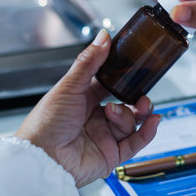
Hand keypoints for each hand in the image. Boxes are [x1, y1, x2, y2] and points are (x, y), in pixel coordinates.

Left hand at [16, 29, 160, 187]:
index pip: (108, 86)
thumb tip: (103, 36)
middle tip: (141, 94)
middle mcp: (95, 118)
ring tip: (123, 112)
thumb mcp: (69, 86)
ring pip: (131, 122)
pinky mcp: (111, 155)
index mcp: (83, 100)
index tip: (136, 69)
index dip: (122, 79)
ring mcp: (104, 137)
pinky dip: (147, 132)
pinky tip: (153, 121)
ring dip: (133, 114)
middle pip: (125, 105)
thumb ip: (89, 62)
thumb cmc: (46, 123)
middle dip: (137, 99)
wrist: (42, 158)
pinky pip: (135, 143)